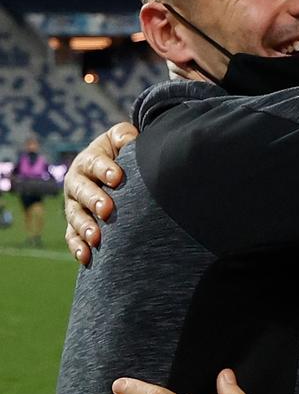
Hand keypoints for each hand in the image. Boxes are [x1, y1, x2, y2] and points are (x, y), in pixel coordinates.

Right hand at [64, 122, 137, 263]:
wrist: (111, 171)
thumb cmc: (119, 154)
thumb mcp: (121, 139)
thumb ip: (125, 136)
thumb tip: (131, 140)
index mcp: (89, 161)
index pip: (94, 163)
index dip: (105, 169)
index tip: (117, 177)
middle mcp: (78, 183)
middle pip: (82, 191)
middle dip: (94, 200)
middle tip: (107, 209)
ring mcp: (75, 205)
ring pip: (75, 216)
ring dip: (84, 227)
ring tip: (96, 237)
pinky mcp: (76, 225)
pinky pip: (73, 237)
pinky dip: (78, 247)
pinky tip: (86, 257)